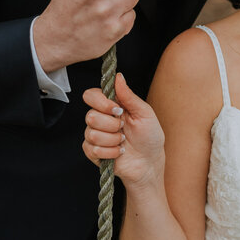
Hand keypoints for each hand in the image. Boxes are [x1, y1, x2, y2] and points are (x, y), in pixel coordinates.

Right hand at [82, 74, 165, 189]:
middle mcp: (100, 119)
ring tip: (123, 142)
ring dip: (113, 140)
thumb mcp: (145, 113)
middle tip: (124, 128)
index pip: (91, 95)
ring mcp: (95, 136)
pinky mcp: (93, 152)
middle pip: (89, 116)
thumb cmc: (150, 136)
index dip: (101, 102)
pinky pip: (92, 149)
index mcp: (111, 106)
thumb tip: (118, 76)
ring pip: (91, 133)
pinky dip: (110, 152)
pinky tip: (119, 152)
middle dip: (111, 125)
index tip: (118, 110)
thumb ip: (129, 95)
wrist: (150, 163)